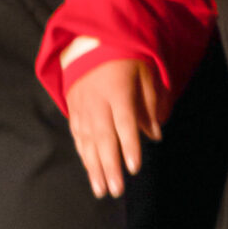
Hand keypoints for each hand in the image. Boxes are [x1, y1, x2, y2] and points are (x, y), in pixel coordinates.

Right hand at [66, 57, 161, 197]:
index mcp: (117, 89)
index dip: (130, 145)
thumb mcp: (146, 73)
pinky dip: (83, 153)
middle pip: (103, 137)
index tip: (134, 167)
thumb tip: (155, 135)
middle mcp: (96, 99)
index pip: (124, 122)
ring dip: (94, 167)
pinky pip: (77, 134)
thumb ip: (150, 104)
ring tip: (101, 189)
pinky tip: (89, 168)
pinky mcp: (72, 106)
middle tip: (116, 190)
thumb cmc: (126, 56)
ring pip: (87, 140)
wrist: (92, 38)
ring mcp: (81, 104)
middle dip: (110, 166)